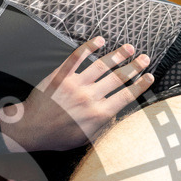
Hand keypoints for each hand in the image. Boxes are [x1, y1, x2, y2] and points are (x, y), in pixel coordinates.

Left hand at [0, 37, 153, 151]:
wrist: (30, 129)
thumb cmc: (56, 137)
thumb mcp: (84, 140)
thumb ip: (101, 128)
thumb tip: (115, 116)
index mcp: (98, 114)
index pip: (126, 96)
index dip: (141, 85)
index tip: (150, 76)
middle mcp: (90, 97)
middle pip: (118, 78)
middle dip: (135, 66)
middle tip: (145, 58)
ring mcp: (75, 84)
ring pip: (102, 65)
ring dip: (118, 55)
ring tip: (128, 48)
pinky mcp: (61, 75)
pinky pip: (77, 57)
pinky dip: (89, 47)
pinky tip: (99, 40)